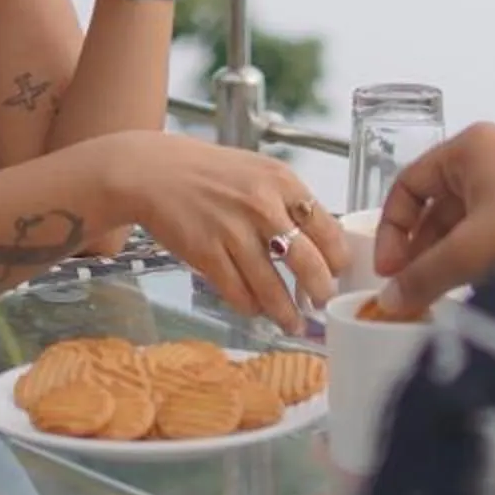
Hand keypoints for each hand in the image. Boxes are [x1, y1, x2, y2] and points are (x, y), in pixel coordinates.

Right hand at [105, 130, 344, 332]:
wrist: (156, 172)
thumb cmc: (212, 173)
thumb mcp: (259, 172)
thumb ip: (288, 203)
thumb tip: (320, 245)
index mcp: (281, 181)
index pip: (327, 229)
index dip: (337, 259)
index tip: (339, 273)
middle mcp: (261, 205)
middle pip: (307, 262)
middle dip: (320, 291)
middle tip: (322, 302)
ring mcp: (232, 230)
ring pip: (271, 287)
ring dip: (286, 312)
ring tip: (293, 323)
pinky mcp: (206, 253)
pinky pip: (237, 293)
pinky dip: (250, 307)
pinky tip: (256, 309)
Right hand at [373, 124, 494, 312]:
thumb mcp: (470, 253)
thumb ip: (422, 277)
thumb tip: (391, 301)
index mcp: (470, 147)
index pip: (409, 183)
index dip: (392, 228)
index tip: (389, 270)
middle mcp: (492, 156)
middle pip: (435, 204)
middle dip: (419, 249)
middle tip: (408, 290)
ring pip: (463, 222)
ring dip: (446, 258)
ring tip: (437, 295)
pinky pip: (490, 232)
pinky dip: (474, 259)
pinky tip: (471, 289)